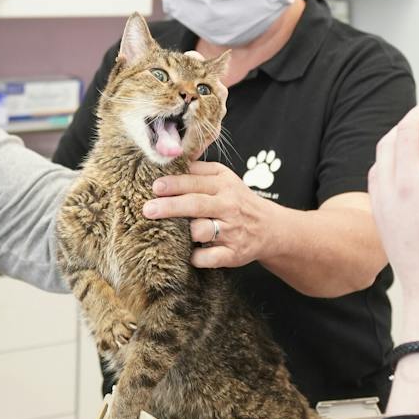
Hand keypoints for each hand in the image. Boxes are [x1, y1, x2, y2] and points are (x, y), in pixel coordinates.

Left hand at [143, 161, 280, 268]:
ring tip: (169, 232)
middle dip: (170, 206)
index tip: (155, 187)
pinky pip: (208, 258)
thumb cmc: (237, 200)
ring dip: (183, 232)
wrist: (270, 227)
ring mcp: (232, 231)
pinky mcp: (233, 254)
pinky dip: (195, 257)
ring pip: (201, 231)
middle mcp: (229, 207)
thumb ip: (198, 169)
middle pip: (195, 205)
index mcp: (224, 185)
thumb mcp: (224, 177)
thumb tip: (168, 161)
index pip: (195, 182)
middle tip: (148, 209)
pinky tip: (187, 253)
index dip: (174, 184)